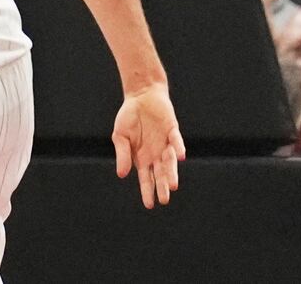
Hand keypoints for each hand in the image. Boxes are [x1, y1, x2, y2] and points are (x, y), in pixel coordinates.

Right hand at [112, 83, 183, 208]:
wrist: (141, 96)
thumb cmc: (129, 117)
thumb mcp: (120, 136)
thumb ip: (122, 155)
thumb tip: (122, 175)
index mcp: (142, 158)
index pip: (146, 178)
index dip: (147, 191)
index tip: (149, 205)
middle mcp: (156, 154)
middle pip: (160, 174)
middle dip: (162, 187)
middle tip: (164, 199)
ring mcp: (165, 144)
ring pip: (170, 162)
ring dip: (171, 172)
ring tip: (172, 185)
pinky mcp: (173, 131)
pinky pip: (176, 142)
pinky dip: (178, 148)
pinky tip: (180, 157)